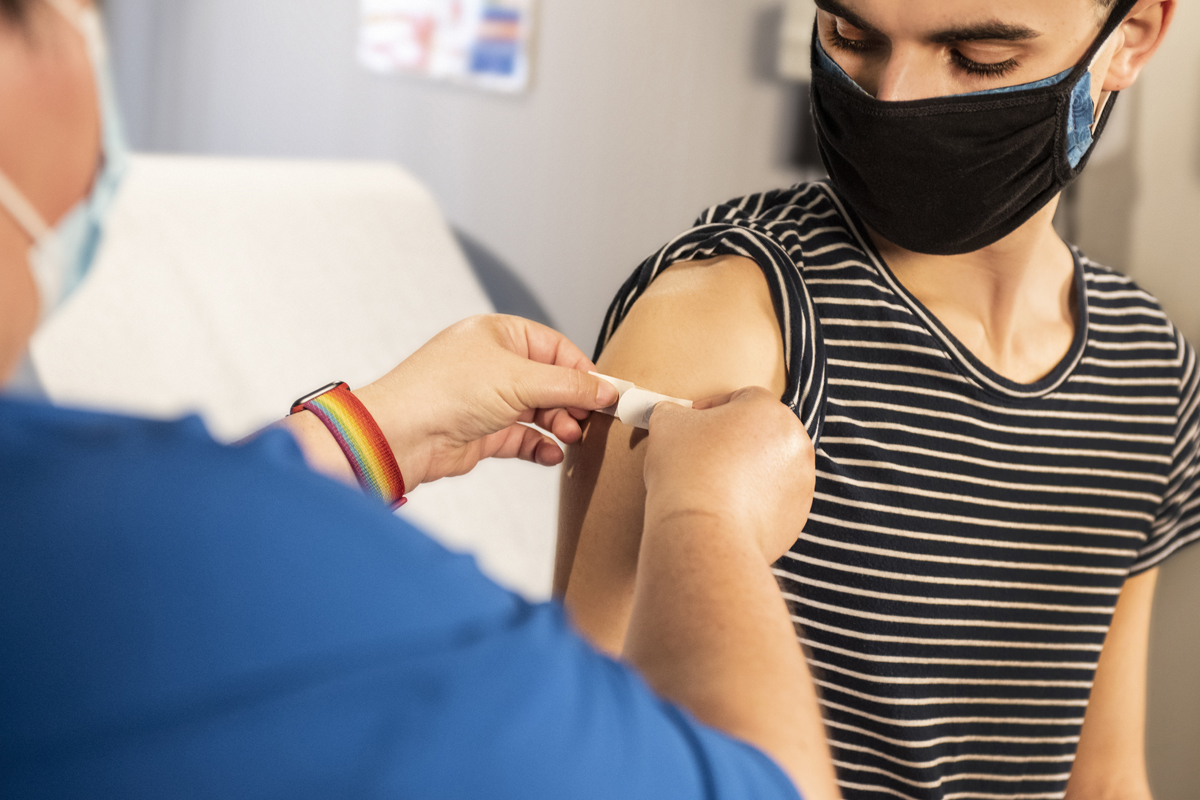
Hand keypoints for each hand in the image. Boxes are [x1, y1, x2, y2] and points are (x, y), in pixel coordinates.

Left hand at [353, 315, 618, 487]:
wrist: (401, 434)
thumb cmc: (443, 391)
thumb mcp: (519, 379)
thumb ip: (569, 386)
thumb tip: (606, 390)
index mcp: (499, 334)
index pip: (556, 349)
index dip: (583, 372)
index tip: (608, 394)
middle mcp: (493, 364)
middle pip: (550, 382)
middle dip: (572, 402)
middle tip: (591, 420)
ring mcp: (487, 399)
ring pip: (538, 411)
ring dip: (559, 425)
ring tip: (571, 437)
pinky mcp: (482, 432)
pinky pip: (522, 437)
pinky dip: (540, 446)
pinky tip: (553, 454)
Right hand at [642, 387, 815, 562]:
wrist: (703, 532)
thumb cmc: (687, 471)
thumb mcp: (667, 424)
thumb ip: (674, 412)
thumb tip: (673, 416)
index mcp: (770, 410)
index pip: (741, 398)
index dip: (712, 410)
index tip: (692, 426)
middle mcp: (795, 442)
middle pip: (760, 433)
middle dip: (734, 441)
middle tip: (703, 455)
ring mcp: (801, 481)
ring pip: (769, 467)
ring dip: (746, 471)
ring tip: (713, 485)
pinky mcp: (797, 516)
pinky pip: (773, 500)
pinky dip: (754, 501)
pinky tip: (726, 508)